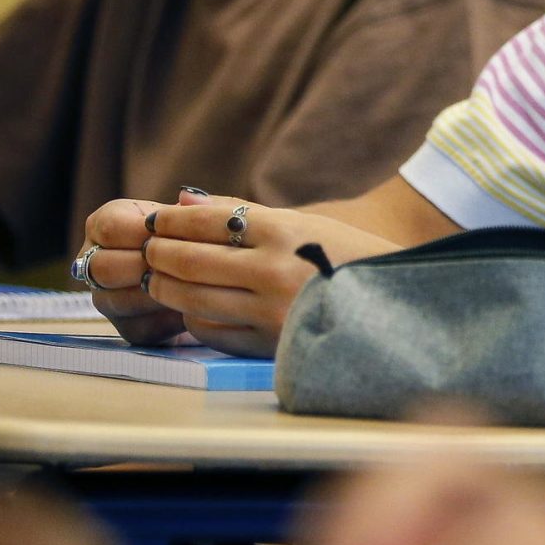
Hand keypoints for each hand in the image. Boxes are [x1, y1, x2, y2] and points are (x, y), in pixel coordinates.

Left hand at [79, 190, 395, 354]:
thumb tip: (184, 200)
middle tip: (146, 249)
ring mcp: (271, 310)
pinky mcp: (270, 343)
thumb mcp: (305, 223)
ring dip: (165, 285)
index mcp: (285, 232)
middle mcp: (274, 270)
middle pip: (190, 260)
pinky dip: (192, 316)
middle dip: (158, 253)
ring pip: (192, 296)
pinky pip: (212, 329)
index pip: (207, 221)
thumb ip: (243, 212)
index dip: (170, 221)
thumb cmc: (348, 257)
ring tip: (158, 277)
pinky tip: (191, 306)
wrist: (397, 306)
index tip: (155, 220)